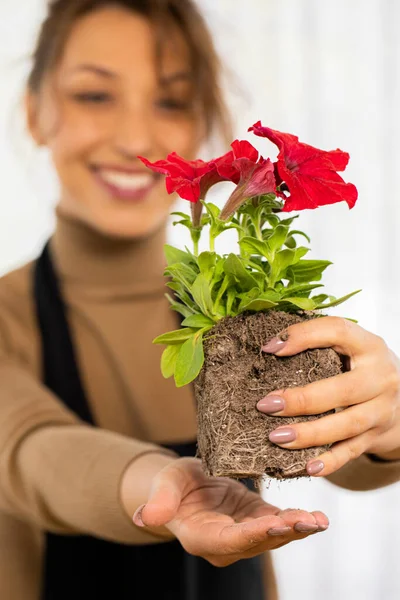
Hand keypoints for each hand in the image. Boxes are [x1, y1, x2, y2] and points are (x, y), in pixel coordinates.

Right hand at [132, 457, 327, 565]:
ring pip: (274, 535)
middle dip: (284, 531)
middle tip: (308, 521)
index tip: (273, 522)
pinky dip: (298, 521)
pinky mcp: (258, 519)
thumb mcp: (165, 485)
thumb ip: (159, 502)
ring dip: (297, 528)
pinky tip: (318, 517)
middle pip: (258, 541)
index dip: (252, 533)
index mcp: (202, 537)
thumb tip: (144, 517)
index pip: (230, 540)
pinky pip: (279, 522)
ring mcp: (245, 533)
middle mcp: (227, 543)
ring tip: (319, 521)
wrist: (185, 485)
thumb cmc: (172, 484)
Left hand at [257, 316, 399, 475]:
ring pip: (347, 425)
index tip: (270, 349)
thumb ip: (317, 339)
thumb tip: (271, 344)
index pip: (338, 331)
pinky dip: (329, 462)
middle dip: (301, 400)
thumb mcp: (350, 345)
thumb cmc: (362, 365)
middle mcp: (381, 377)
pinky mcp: (376, 436)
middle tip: (265, 405)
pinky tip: (307, 467)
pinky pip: (351, 452)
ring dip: (309, 433)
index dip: (304, 336)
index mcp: (370, 346)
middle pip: (343, 390)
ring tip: (276, 437)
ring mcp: (382, 410)